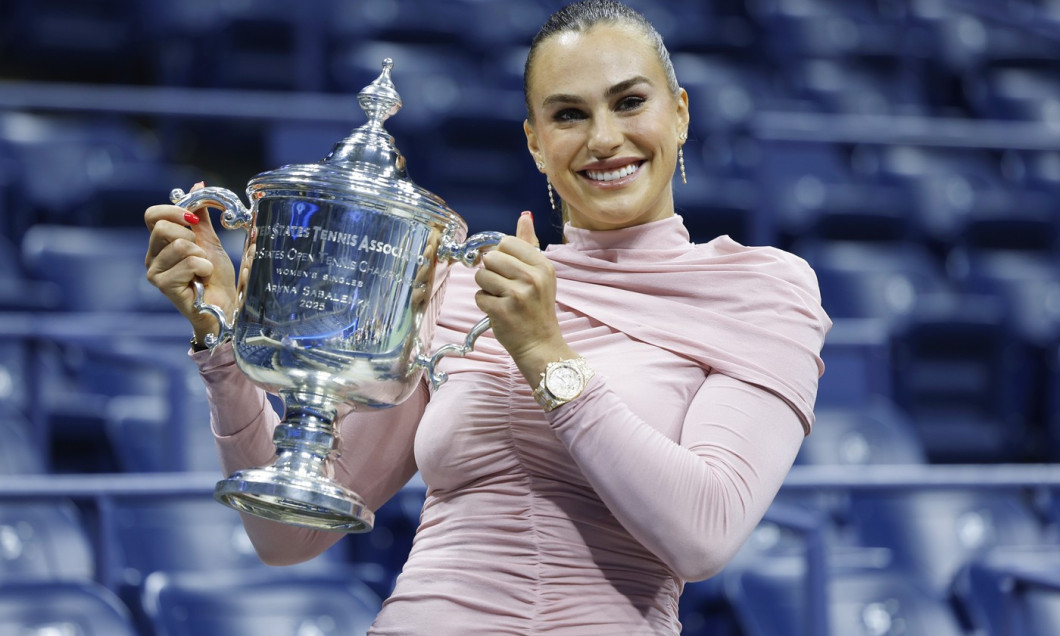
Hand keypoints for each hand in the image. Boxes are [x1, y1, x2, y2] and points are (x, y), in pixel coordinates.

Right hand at [144, 182, 237, 343]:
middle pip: (163, 227)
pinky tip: (203, 280)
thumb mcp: (210, 240)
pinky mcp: (164, 286)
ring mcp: (155, 272)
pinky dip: (204, 268)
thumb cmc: (215, 277)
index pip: (152, 215)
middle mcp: (152, 256)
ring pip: (180, 245)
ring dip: (201, 256)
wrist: (224, 304)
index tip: (193, 219)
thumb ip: (200, 216)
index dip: (174, 211)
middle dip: (191, 236)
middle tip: (200, 253)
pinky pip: (188, 263)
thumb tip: (197, 186)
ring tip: (203, 270)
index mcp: (160, 243)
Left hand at [474, 211, 576, 385]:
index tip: (506, 269)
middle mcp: (533, 277)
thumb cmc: (538, 308)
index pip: (506, 242)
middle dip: (491, 272)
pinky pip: (479, 296)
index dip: (500, 255)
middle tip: (504, 287)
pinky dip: (484, 304)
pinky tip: (498, 311)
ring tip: (501, 299)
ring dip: (486, 288)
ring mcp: (518, 295)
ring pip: (481, 275)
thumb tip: (524, 216)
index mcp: (543, 265)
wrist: (541, 344)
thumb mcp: (541, 274)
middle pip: (490, 257)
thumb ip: (529, 244)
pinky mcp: (502, 311)